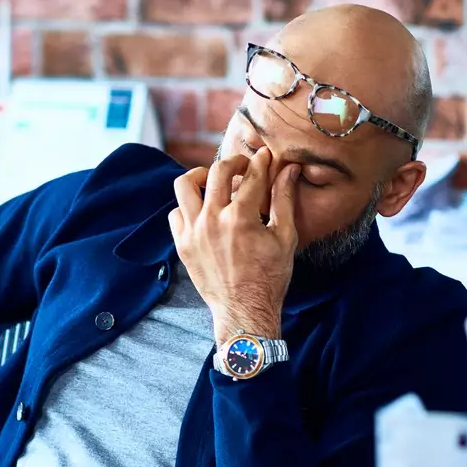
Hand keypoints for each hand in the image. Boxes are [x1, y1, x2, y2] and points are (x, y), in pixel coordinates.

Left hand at [169, 146, 299, 343]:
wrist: (244, 311)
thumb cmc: (270, 277)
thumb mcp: (284, 237)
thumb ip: (284, 200)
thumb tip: (290, 170)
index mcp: (240, 218)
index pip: (252, 176)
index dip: (262, 162)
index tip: (265, 156)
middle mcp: (212, 220)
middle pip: (217, 171)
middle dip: (234, 162)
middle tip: (243, 166)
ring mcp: (193, 232)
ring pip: (185, 185)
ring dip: (201, 176)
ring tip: (213, 181)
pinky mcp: (182, 245)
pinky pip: (176, 213)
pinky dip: (188, 206)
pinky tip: (203, 210)